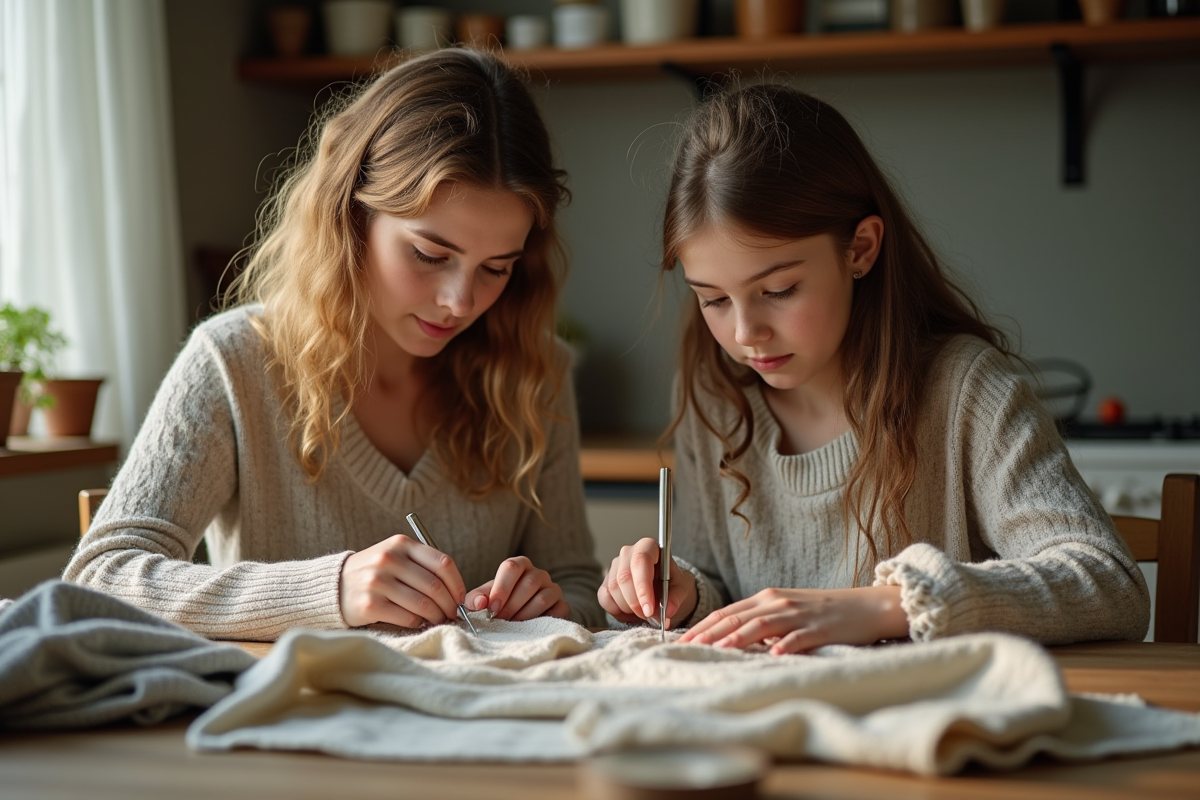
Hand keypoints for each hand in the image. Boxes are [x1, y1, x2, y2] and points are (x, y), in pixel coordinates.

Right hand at [339, 534, 467, 627]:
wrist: (334, 585)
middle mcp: (389, 559)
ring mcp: (377, 581)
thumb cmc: (375, 573)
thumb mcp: (395, 556)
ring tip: (437, 620)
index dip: (457, 584)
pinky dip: (418, 623)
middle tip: (452, 615)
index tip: (461, 598)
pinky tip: (417, 622)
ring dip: (436, 616)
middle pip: (435, 586)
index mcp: (401, 544)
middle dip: (449, 605)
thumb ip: (423, 566)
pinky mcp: (370, 605)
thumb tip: (457, 593)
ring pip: (423, 604)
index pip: (443, 563)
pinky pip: (407, 618)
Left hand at [464, 556, 569, 621]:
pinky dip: (542, 621)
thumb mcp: (486, 598)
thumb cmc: (501, 602)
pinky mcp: (562, 605)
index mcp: (520, 565)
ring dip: (525, 615)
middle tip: (500, 621)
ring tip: (512, 626)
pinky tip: (529, 629)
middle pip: (529, 583)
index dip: (501, 588)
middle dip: (511, 605)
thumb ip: (476, 598)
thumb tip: (480, 603)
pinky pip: (557, 612)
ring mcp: (553, 588)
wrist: (522, 615)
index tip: (492, 608)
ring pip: (543, 598)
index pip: (512, 567)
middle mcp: (539, 573)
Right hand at [597, 537, 696, 629]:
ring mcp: (614, 566)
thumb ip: (676, 597)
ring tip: (644, 614)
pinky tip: (631, 613)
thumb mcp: (681, 588)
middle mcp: (628, 553)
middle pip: (624, 577)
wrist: (663, 587)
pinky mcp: (606, 581)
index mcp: (648, 547)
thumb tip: (668, 610)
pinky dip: (617, 611)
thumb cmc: (671, 583)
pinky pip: (604, 598)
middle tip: (649, 616)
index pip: (641, 561)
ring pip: (613, 589)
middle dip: (636, 603)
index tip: (649, 609)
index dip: (643, 586)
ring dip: (629, 608)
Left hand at [677, 585, 907, 654]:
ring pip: (762, 625)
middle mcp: (777, 603)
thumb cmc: (822, 612)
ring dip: (739, 637)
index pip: (727, 611)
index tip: (682, 639)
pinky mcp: (819, 628)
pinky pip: (799, 637)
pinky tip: (773, 653)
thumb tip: (731, 637)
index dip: (703, 625)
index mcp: (767, 598)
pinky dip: (785, 644)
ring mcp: (798, 615)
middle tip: (688, 646)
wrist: (864, 606)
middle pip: (737, 617)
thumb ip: (760, 621)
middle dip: (710, 632)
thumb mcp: (786, 610)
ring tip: (719, 648)